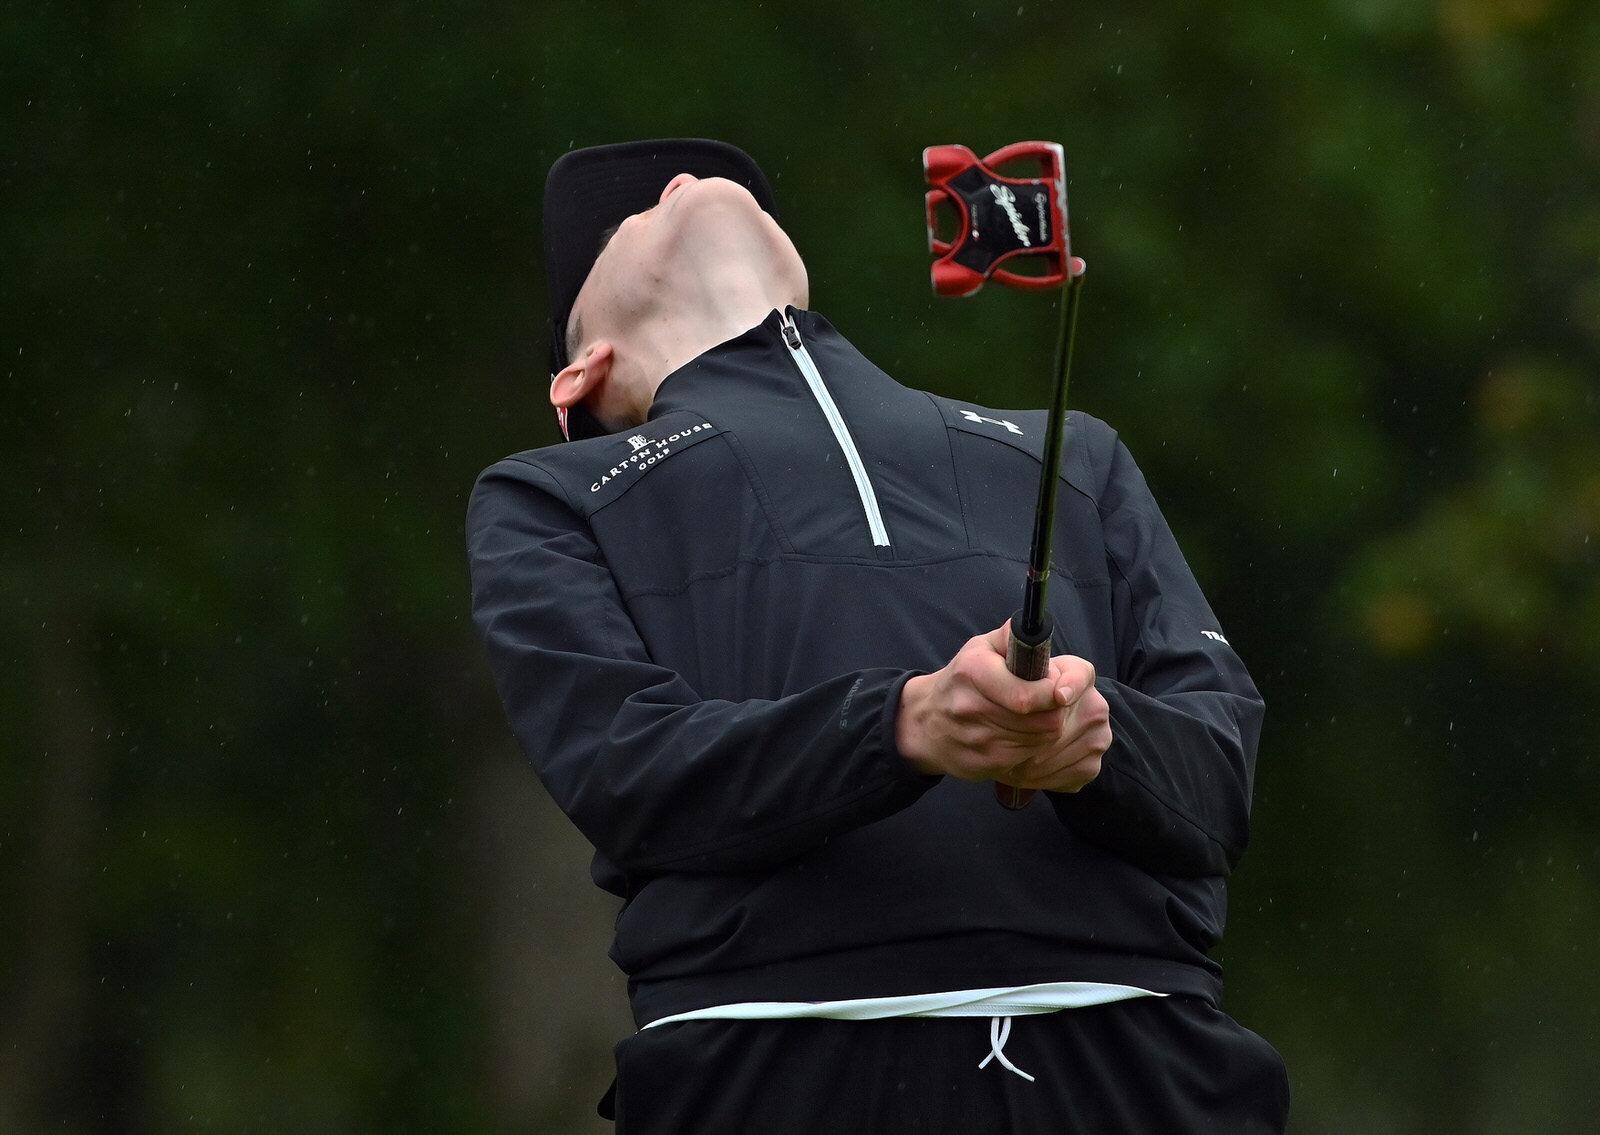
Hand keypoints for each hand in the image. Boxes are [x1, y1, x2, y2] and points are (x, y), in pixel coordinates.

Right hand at [895, 622, 1110, 792]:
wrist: (927, 723)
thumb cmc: (962, 681)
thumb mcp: (979, 648)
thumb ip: (1010, 637)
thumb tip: (1035, 633)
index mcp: (973, 672)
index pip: (1028, 696)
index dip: (1053, 691)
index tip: (1053, 684)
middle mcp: (972, 707)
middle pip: (1044, 720)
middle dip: (1055, 709)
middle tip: (1048, 700)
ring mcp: (980, 740)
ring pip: (1041, 739)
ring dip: (1046, 726)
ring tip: (1035, 714)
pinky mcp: (988, 763)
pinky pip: (1030, 756)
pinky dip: (1035, 744)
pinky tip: (1023, 732)